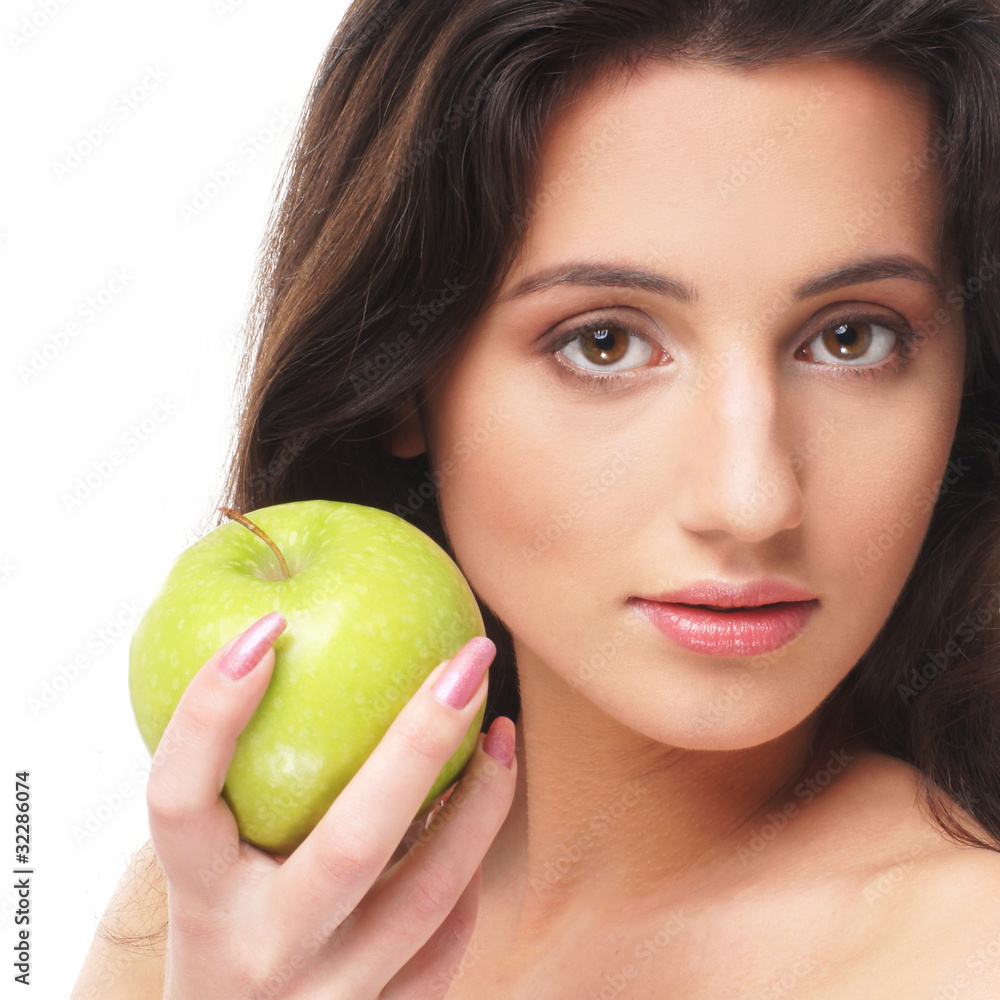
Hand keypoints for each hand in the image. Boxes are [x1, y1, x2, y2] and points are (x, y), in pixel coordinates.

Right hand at [146, 612, 515, 998]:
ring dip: (481, 803)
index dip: (210, 712)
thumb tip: (278, 638)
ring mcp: (329, 998)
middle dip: (421, 742)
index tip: (269, 627)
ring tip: (502, 730)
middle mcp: (260, 954)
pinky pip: (448, 940)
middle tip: (469, 658)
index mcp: (197, 900)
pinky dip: (471, 867)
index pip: (179, 800)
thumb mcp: (201, 867)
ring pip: (429, 896)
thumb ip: (229, 780)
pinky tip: (480, 808)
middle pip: (350, 844)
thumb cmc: (221, 927)